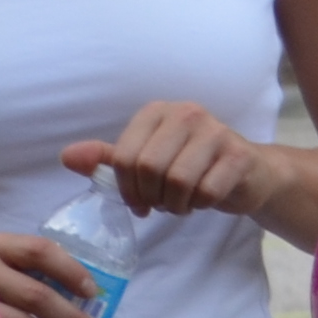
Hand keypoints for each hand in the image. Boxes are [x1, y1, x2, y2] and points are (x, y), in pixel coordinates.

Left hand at [68, 103, 274, 222]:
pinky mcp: (240, 155)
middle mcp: (186, 113)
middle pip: (149, 167)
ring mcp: (216, 132)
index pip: (124, 156)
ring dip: (176, 204)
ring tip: (181, 204)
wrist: (251, 173)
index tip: (137, 202)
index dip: (126, 188)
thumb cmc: (194, 166)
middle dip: (151, 197)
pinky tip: (203, 200)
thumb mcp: (147, 160)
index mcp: (157, 112)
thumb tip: (66, 158)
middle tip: (160, 205)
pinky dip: (200, 205)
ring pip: (178, 181)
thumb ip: (108, 159)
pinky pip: (207, 191)